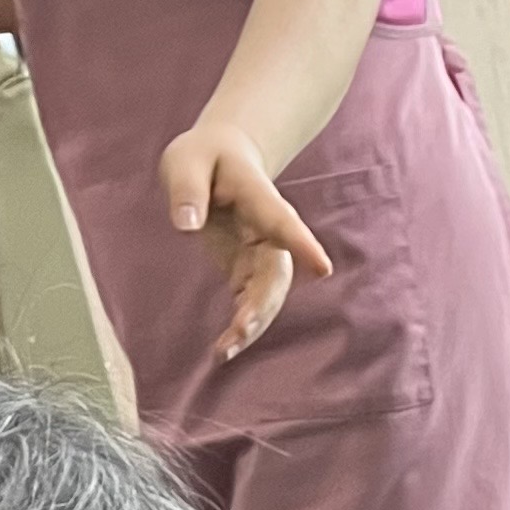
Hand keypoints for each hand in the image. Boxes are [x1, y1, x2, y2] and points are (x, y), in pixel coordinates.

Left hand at [158, 120, 333, 360]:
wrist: (221, 163)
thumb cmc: (204, 158)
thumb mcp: (187, 161)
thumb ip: (187, 189)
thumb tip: (186, 226)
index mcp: (260, 199)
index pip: (283, 223)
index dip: (302, 245)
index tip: (323, 268)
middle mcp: (270, 235)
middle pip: (276, 275)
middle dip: (262, 305)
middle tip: (240, 329)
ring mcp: (262, 258)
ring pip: (267, 299)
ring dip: (251, 327)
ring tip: (223, 352)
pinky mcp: (249, 274)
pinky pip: (251, 307)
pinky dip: (240, 331)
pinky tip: (222, 352)